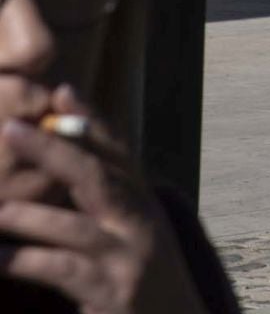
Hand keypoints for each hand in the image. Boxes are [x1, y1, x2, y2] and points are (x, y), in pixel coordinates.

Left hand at [0, 89, 209, 313]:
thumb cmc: (136, 272)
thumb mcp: (129, 228)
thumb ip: (101, 194)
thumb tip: (64, 144)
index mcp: (142, 202)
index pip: (117, 151)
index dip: (90, 121)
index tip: (60, 91)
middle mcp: (139, 223)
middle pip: (97, 177)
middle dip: (53, 151)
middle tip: (12, 130)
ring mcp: (127, 258)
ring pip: (74, 227)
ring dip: (28, 215)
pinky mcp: (110, 292)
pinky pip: (61, 271)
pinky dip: (25, 260)